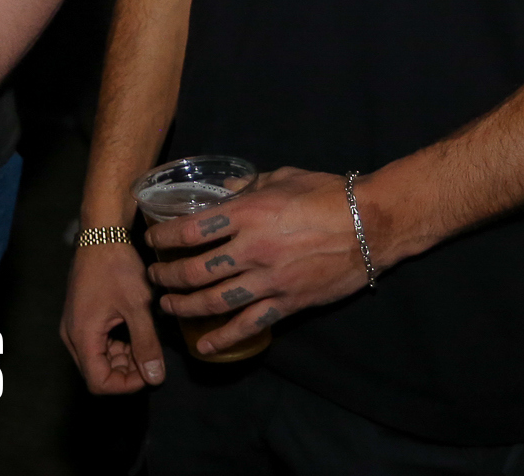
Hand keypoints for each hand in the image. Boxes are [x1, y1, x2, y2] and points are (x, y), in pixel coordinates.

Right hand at [62, 241, 165, 392]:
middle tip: (151, 358)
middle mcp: (72, 335)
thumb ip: (146, 344)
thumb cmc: (117, 268)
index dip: (126, 385)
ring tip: (146, 343)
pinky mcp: (80, 317)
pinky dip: (117, 346)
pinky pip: (97, 344)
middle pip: (96, 373)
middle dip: (126, 373)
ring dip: (123, 360)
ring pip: (98, 360)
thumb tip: (155, 378)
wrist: (101, 234)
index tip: (149, 372)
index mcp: (82, 336)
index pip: (99, 382)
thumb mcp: (137, 306)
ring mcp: (74, 326)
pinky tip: (134, 332)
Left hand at [147, 166, 369, 357]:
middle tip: (154, 276)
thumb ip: (247, 187)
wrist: (372, 225)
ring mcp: (270, 280)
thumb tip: (222, 192)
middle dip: (166, 276)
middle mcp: (253, 249)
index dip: (163, 237)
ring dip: (184, 306)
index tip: (151, 240)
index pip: (190, 230)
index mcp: (248, 214)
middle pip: (195, 270)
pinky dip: (223, 338)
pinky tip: (203, 345)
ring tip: (168, 306)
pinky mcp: (288, 303)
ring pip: (215, 301)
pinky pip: (249, 325)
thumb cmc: (327, 194)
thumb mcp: (281, 178)